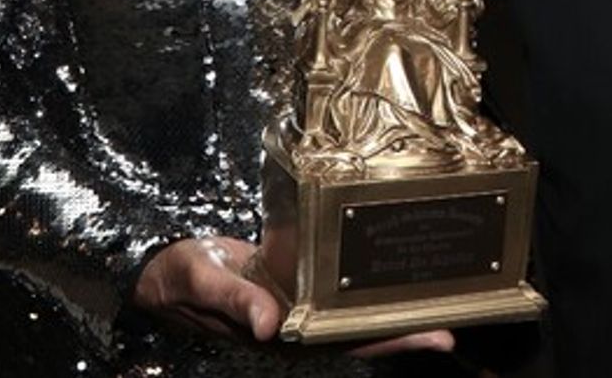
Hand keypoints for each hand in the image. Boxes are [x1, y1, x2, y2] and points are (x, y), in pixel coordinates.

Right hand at [133, 236, 454, 356]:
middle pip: (356, 335)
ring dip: (384, 310)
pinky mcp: (286, 285)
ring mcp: (291, 308)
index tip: (434, 336)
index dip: (387, 343)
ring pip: (346, 315)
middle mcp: (291, 328)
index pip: (343, 345)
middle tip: (451, 329)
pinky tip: (379, 274)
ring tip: (431, 301)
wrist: (160, 267)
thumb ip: (234, 301)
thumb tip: (268, 325)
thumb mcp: (202, 281)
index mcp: (277, 336)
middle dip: (402, 332)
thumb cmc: (176, 277)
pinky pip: (326, 291)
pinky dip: (353, 285)